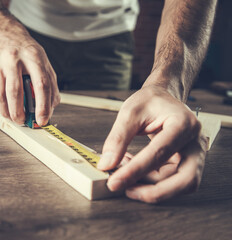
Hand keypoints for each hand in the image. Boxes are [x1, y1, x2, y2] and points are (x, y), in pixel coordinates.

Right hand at [0, 31, 59, 125]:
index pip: (41, 84)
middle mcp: (14, 58)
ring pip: (1, 94)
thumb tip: (51, 108)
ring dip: (8, 111)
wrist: (7, 36)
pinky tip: (6, 108)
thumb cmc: (28, 54)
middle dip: (20, 112)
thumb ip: (51, 85)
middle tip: (24, 122)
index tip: (42, 120)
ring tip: (15, 118)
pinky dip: (0, 104)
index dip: (42, 105)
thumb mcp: (44, 64)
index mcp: (34, 57)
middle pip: (16, 91)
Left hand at [97, 85, 207, 202]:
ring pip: (180, 185)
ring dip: (150, 186)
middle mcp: (195, 142)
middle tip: (127, 191)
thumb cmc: (150, 102)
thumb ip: (118, 138)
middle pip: (185, 180)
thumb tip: (107, 164)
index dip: (136, 170)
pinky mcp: (185, 164)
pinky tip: (131, 170)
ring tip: (123, 173)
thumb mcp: (130, 113)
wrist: (162, 99)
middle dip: (156, 192)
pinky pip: (171, 181)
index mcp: (183, 124)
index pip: (160, 153)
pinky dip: (150, 181)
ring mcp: (194, 155)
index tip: (115, 181)